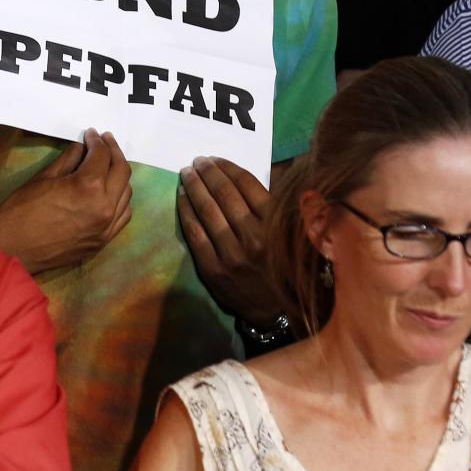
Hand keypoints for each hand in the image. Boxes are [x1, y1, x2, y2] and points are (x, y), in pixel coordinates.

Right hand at [0, 129, 131, 273]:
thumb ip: (69, 159)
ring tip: (108, 165)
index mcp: (89, 187)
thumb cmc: (22, 209)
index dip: (96, 140)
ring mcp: (106, 226)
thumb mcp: (45, 177)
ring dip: (119, 175)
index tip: (91, 133)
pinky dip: (120, 199)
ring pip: (126, 193)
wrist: (12, 247)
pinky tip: (110, 192)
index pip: (101, 155)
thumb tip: (82, 147)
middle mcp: (104, 206)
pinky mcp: (103, 240)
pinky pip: (123, 216)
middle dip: (113, 151)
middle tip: (104, 141)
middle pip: (121, 171)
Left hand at [177, 156, 281, 324]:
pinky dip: (186, 212)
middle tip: (197, 161)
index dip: (227, 168)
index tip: (216, 159)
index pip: (247, 185)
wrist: (273, 310)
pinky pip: (195, 233)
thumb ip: (273, 206)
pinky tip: (182, 197)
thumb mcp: (288, 234)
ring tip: (187, 173)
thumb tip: (244, 175)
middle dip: (208, 173)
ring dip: (194, 187)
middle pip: (224, 194)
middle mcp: (254, 238)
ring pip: (207, 211)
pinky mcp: (213, 269)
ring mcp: (231, 255)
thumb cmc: (282, 265)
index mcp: (275, 226)